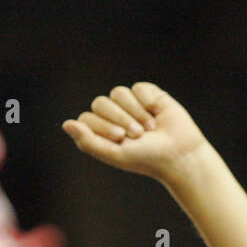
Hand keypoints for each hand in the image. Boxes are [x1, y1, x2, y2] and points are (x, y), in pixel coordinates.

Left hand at [62, 82, 207, 183]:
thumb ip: (88, 141)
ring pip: (118, 93)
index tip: (122, 139)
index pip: (87, 117)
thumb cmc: (147, 158)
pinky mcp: (147, 93)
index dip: (104, 126)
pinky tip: (158, 113)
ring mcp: (130, 103)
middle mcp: (113, 115)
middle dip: (120, 119)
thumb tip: (65, 124)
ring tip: (150, 127)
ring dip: (135, 112)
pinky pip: (138, 88)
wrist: (180, 153)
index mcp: (101, 131)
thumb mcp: (115, 153)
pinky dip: (148, 101)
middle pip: (100, 103)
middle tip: (139, 135)